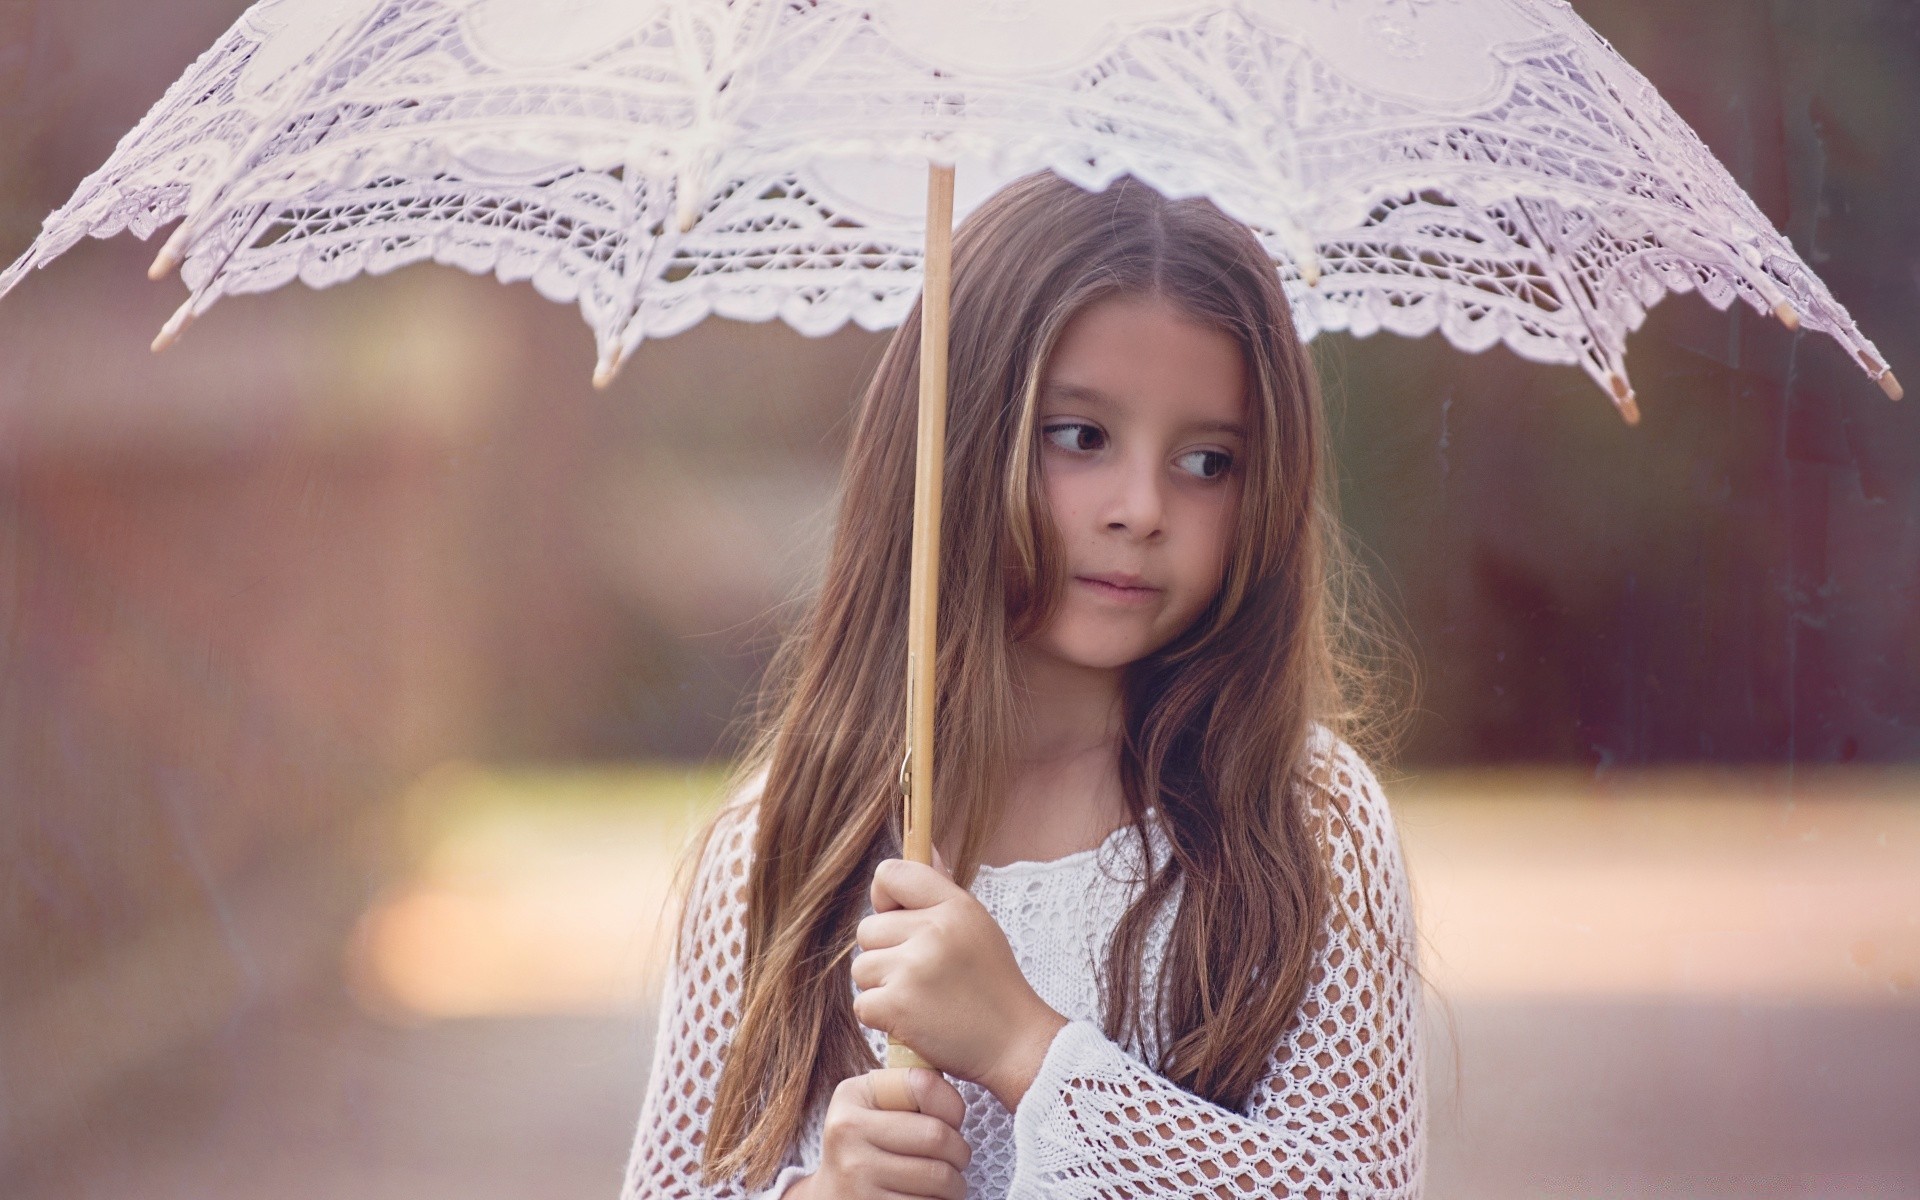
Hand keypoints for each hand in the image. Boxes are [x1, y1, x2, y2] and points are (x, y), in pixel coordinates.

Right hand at [786, 1068, 969, 1199]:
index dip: (953, 1107)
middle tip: (958, 1159)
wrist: (834, 1195)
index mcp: (851, 1096)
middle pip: (937, 1136)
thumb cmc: (870, 1145)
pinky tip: (930, 1198)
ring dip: (956, 1184)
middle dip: (961, 1152)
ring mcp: (854, 1175)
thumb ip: (913, 1091)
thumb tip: (955, 1107)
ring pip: (939, 1177)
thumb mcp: (879, 1107)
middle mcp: (846, 1132)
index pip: (923, 1085)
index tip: (952, 1122)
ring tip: (948, 1182)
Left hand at [851, 856, 1070, 1108]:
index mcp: (954, 906)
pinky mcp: (897, 1006)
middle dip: (885, 954)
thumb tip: (926, 845)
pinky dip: (882, 1019)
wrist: (1015, 1044)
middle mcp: (933, 931)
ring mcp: (913, 968)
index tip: (900, 919)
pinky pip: (862, 1005)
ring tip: (920, 999)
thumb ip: (942, 888)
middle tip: (920, 975)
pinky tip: (914, 1021)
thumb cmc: (993, 984)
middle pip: (867, 929)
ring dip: (882, 988)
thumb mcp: (977, 926)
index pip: (890, 874)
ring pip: (861, 969)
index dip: (885, 898)